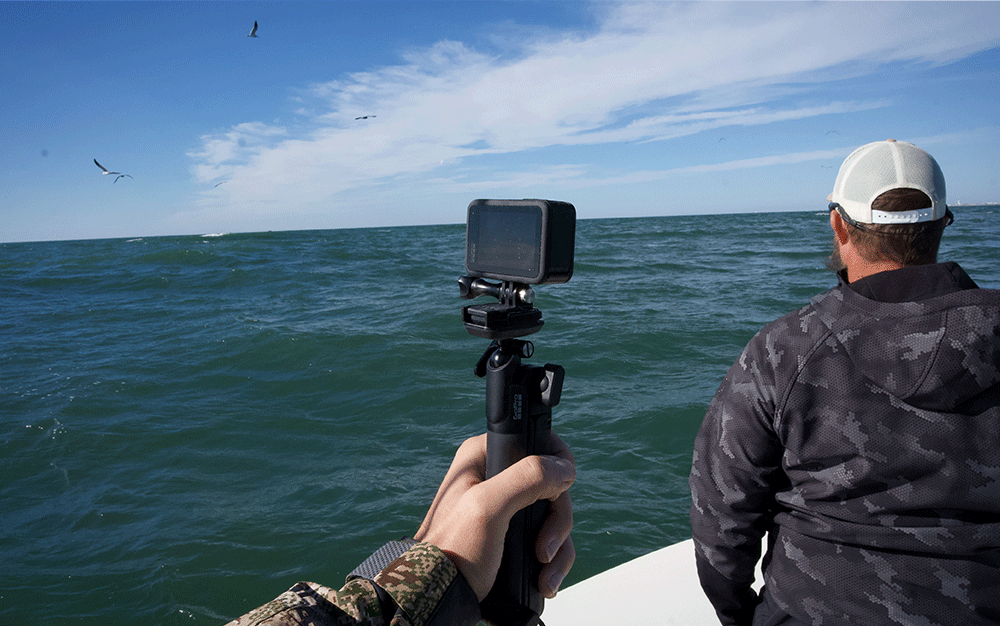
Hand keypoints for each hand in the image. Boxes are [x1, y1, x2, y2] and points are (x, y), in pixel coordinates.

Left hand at [413, 432, 575, 600]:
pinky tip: (544, 579)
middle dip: (557, 521)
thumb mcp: (487, 508)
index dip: (556, 463)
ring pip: (553, 515)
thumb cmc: (452, 552)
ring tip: (545, 573)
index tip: (560, 491)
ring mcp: (505, 506)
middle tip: (545, 548)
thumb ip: (526, 478)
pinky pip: (546, 537)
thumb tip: (564, 468)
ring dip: (558, 547)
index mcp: (482, 456)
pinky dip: (552, 560)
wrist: (438, 597)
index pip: (535, 441)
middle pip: (552, 485)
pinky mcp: (511, 532)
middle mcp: (495, 476)